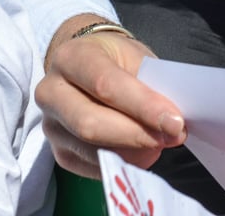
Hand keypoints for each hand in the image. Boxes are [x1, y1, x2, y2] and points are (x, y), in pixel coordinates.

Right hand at [36, 14, 186, 177]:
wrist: (88, 64)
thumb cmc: (118, 59)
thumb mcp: (136, 57)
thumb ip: (152, 85)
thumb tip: (172, 122)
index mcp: (71, 58)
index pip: (106, 85)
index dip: (143, 106)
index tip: (175, 122)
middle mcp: (51, 92)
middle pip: (90, 124)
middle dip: (137, 134)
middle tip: (173, 136)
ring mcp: (50, 125)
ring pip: (90, 149)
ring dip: (134, 151)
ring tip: (162, 142)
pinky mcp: (58, 151)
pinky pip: (90, 166)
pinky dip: (123, 163)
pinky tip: (144, 153)